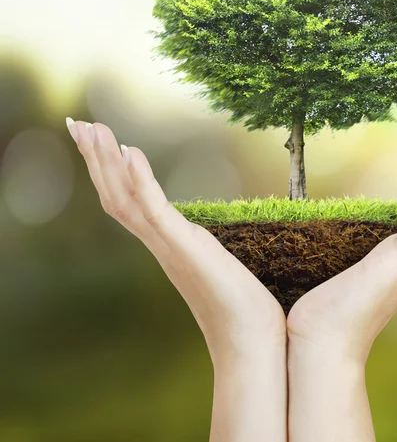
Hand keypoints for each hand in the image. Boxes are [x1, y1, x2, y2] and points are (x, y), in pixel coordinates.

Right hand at [65, 119, 285, 362]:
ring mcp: (169, 246)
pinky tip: (132, 153)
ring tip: (93, 129)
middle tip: (77, 123)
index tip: (96, 138)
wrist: (250, 341)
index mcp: (165, 243)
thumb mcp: (211, 264)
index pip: (126, 200)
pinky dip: (142, 182)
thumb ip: (195, 248)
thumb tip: (194, 239)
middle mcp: (160, 243)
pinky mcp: (186, 249)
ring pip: (126, 199)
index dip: (107, 170)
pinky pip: (157, 212)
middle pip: (116, 195)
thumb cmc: (238, 306)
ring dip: (108, 162)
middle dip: (96, 158)